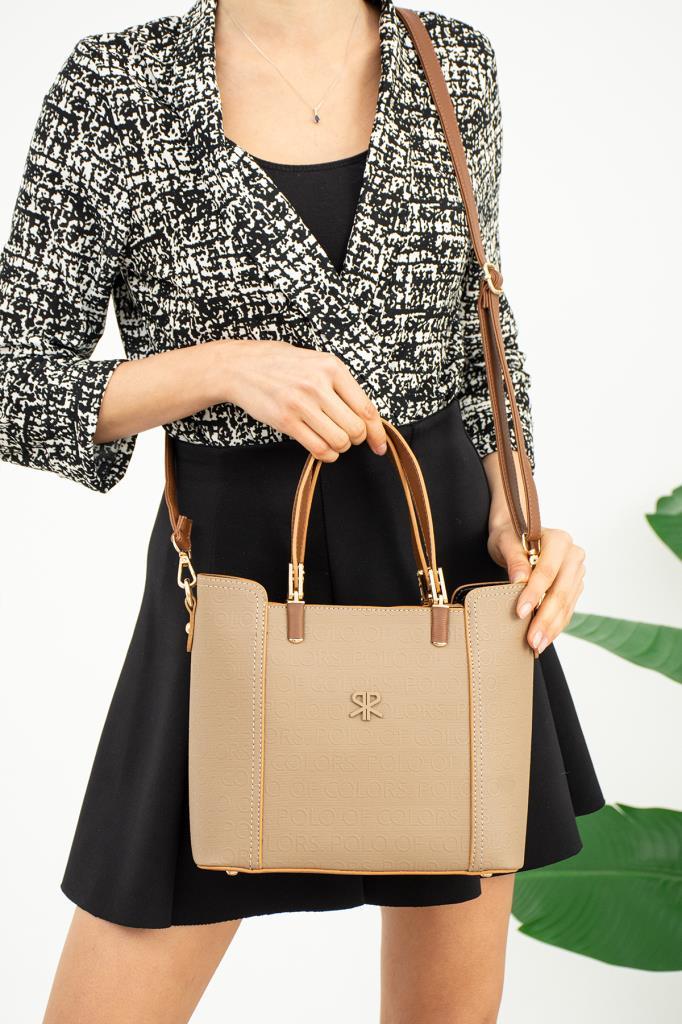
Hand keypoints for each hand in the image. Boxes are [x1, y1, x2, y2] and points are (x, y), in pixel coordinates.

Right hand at [219, 339, 386, 460]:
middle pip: (356, 428)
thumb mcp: (315, 362)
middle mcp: (319, 384)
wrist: (240, 366)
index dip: (377, 433)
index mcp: (332, 367)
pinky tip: (322, 447)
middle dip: (355, 439)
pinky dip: (326, 454)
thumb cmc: (279, 364)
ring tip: (331, 438)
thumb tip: (367, 416)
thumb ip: (340, 384)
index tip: (379, 446)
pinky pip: (318, 448)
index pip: (366, 408)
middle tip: (346, 435)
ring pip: (339, 441)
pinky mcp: (286, 420)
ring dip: (339, 446)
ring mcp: (302, 403)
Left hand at [487, 522, 585, 653]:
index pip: (547, 571)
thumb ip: (514, 559)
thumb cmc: (510, 537)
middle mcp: (573, 555)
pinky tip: (546, 638)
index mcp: (559, 540)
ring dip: (552, 627)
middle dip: (545, 618)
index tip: (520, 612)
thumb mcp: (505, 542)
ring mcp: (576, 572)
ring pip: (566, 604)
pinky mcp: (574, 586)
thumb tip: (519, 580)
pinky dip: (556, 625)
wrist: (517, 535)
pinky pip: (567, 608)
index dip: (534, 593)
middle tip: (532, 639)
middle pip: (561, 592)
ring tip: (537, 645)